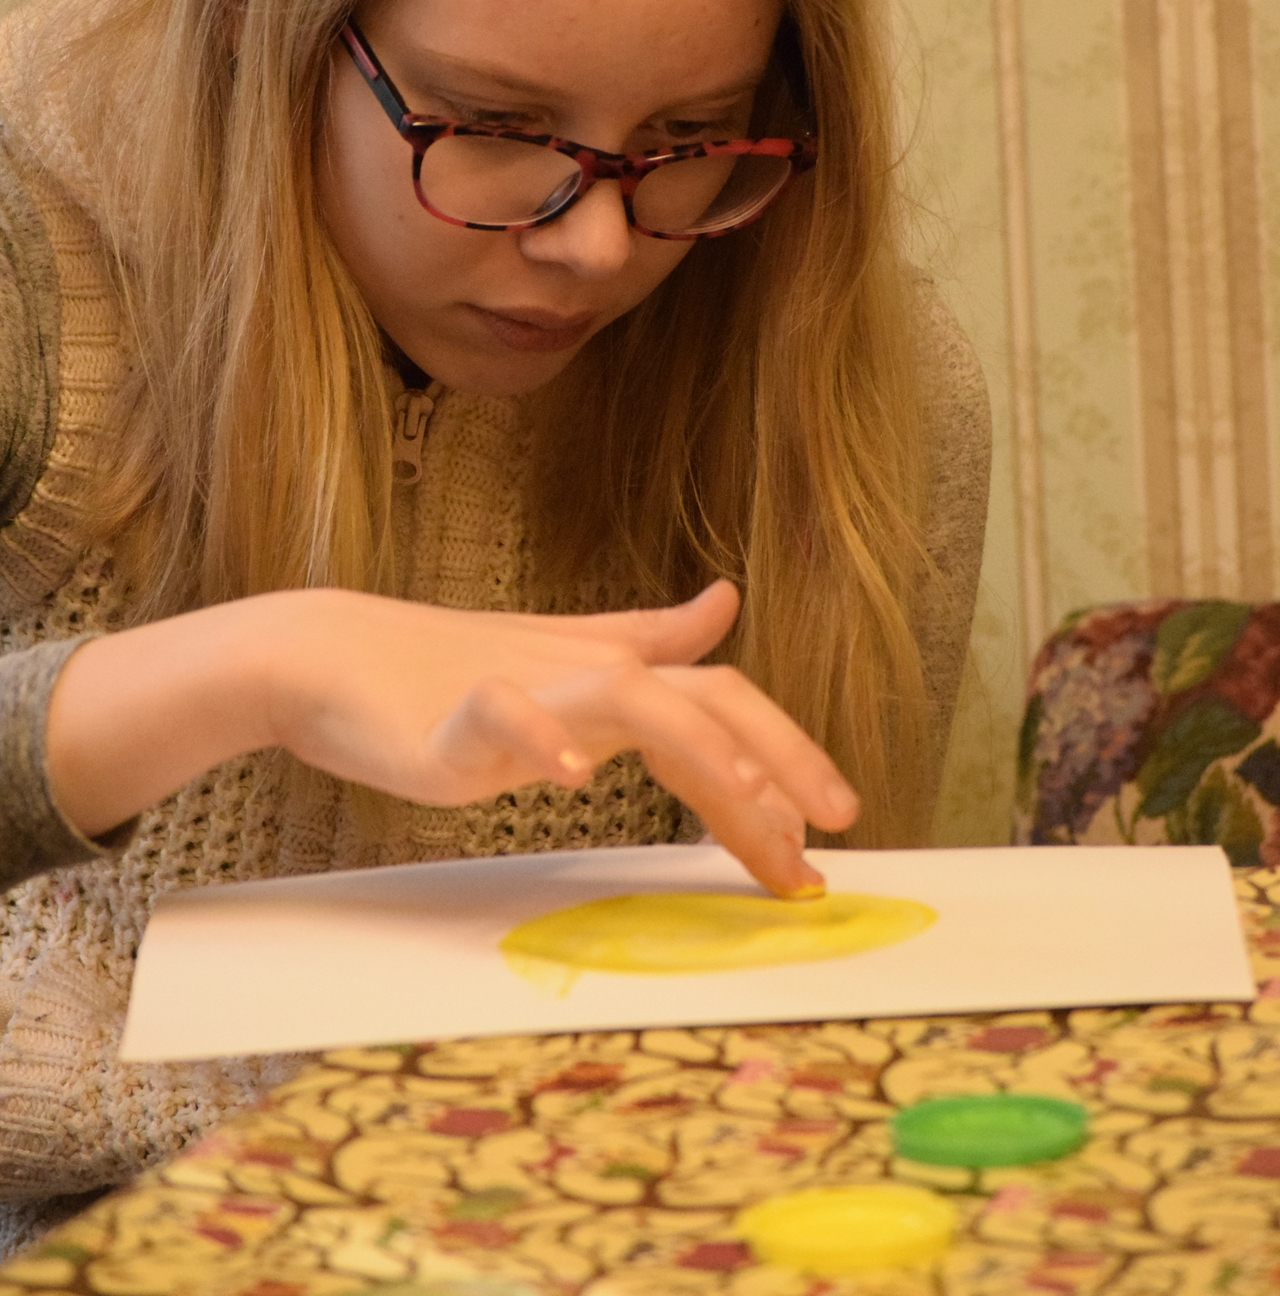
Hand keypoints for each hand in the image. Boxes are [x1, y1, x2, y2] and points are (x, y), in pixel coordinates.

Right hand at [46, 582, 856, 895]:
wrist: (328, 653)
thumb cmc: (445, 663)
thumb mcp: (564, 653)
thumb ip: (648, 635)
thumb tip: (725, 601)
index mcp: (613, 668)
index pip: (722, 701)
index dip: (786, 755)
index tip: (830, 831)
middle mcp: (584, 673)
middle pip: (703, 698)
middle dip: (777, 764)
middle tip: (821, 850)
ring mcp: (523, 690)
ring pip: (631, 700)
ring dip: (701, 750)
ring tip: (755, 808)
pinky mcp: (451, 718)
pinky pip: (501, 717)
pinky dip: (538, 738)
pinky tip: (572, 777)